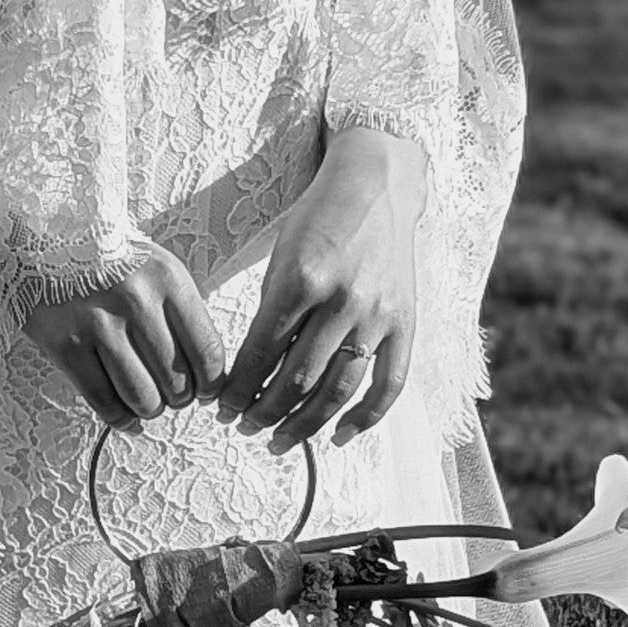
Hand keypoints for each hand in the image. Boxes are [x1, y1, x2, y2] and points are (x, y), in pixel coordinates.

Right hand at [21, 238, 223, 430]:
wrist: (42, 236)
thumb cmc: (106, 258)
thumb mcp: (155, 268)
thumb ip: (181, 313)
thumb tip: (204, 372)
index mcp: (168, 280)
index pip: (207, 351)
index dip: (211, 384)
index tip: (206, 393)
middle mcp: (136, 302)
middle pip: (177, 381)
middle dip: (179, 399)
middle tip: (171, 396)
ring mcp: (98, 324)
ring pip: (142, 397)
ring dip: (149, 410)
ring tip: (146, 403)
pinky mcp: (65, 344)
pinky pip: (103, 401)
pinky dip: (119, 419)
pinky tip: (124, 416)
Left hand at [218, 128, 424, 452]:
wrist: (378, 186)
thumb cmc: (319, 218)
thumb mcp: (282, 256)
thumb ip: (271, 313)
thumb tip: (252, 374)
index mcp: (302, 280)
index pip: (261, 354)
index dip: (238, 389)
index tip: (222, 408)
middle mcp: (343, 301)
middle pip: (297, 379)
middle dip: (263, 411)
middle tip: (244, 427)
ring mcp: (378, 315)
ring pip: (337, 391)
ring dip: (304, 425)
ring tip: (278, 440)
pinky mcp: (405, 323)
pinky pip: (388, 385)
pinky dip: (364, 419)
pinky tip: (338, 437)